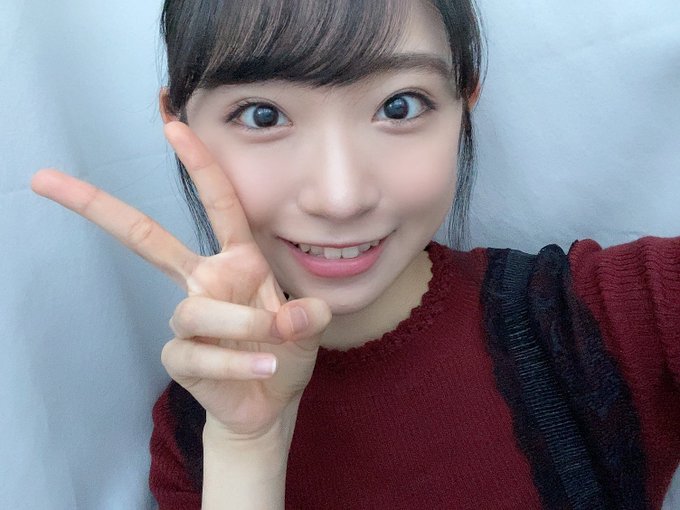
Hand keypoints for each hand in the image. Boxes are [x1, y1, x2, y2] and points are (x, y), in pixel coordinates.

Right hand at [31, 121, 330, 439]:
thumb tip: (287, 315)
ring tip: (273, 343)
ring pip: (196, 310)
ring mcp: (187, 318)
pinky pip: (198, 353)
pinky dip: (236, 362)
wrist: (271, 400)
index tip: (174, 126)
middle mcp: (204, 281)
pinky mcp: (178, 356)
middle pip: (144, 238)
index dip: (200, 165)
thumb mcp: (309, 328)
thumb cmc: (285, 351)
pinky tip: (263, 368)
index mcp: (236, 261)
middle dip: (98, 206)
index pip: (219, 205)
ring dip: (240, 325)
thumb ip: (306, 316)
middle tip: (45, 179)